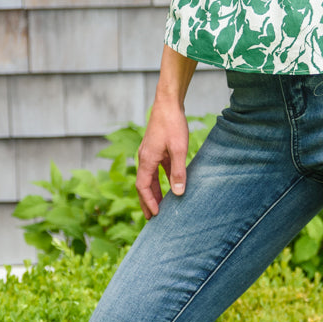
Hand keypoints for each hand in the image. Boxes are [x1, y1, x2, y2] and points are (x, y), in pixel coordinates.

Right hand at [135, 101, 189, 217]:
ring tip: (158, 206)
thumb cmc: (173, 124)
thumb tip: (178, 193)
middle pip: (143, 185)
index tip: (155, 215)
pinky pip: (156, 170)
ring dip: (153, 192)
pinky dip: (160, 180)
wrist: (168, 103)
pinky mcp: (156, 149)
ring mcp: (149, 153)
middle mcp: (144, 158)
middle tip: (151, 218)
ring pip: (150, 178)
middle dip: (147, 201)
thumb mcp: (178, 149)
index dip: (149, 202)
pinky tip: (169, 186)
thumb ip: (178, 172)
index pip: (143, 187)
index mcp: (146, 160)